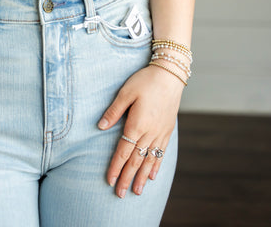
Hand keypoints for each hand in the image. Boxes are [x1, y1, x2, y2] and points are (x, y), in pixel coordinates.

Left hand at [97, 65, 182, 197]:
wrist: (170, 75)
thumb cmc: (145, 80)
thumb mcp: (125, 92)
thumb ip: (114, 111)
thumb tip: (100, 126)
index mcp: (137, 124)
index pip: (123, 152)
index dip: (116, 167)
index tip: (110, 180)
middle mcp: (149, 133)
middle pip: (136, 161)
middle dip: (127, 178)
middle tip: (120, 194)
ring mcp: (160, 133)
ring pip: (149, 160)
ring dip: (142, 177)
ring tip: (137, 192)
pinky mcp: (167, 130)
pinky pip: (161, 152)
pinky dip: (156, 165)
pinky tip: (153, 175)